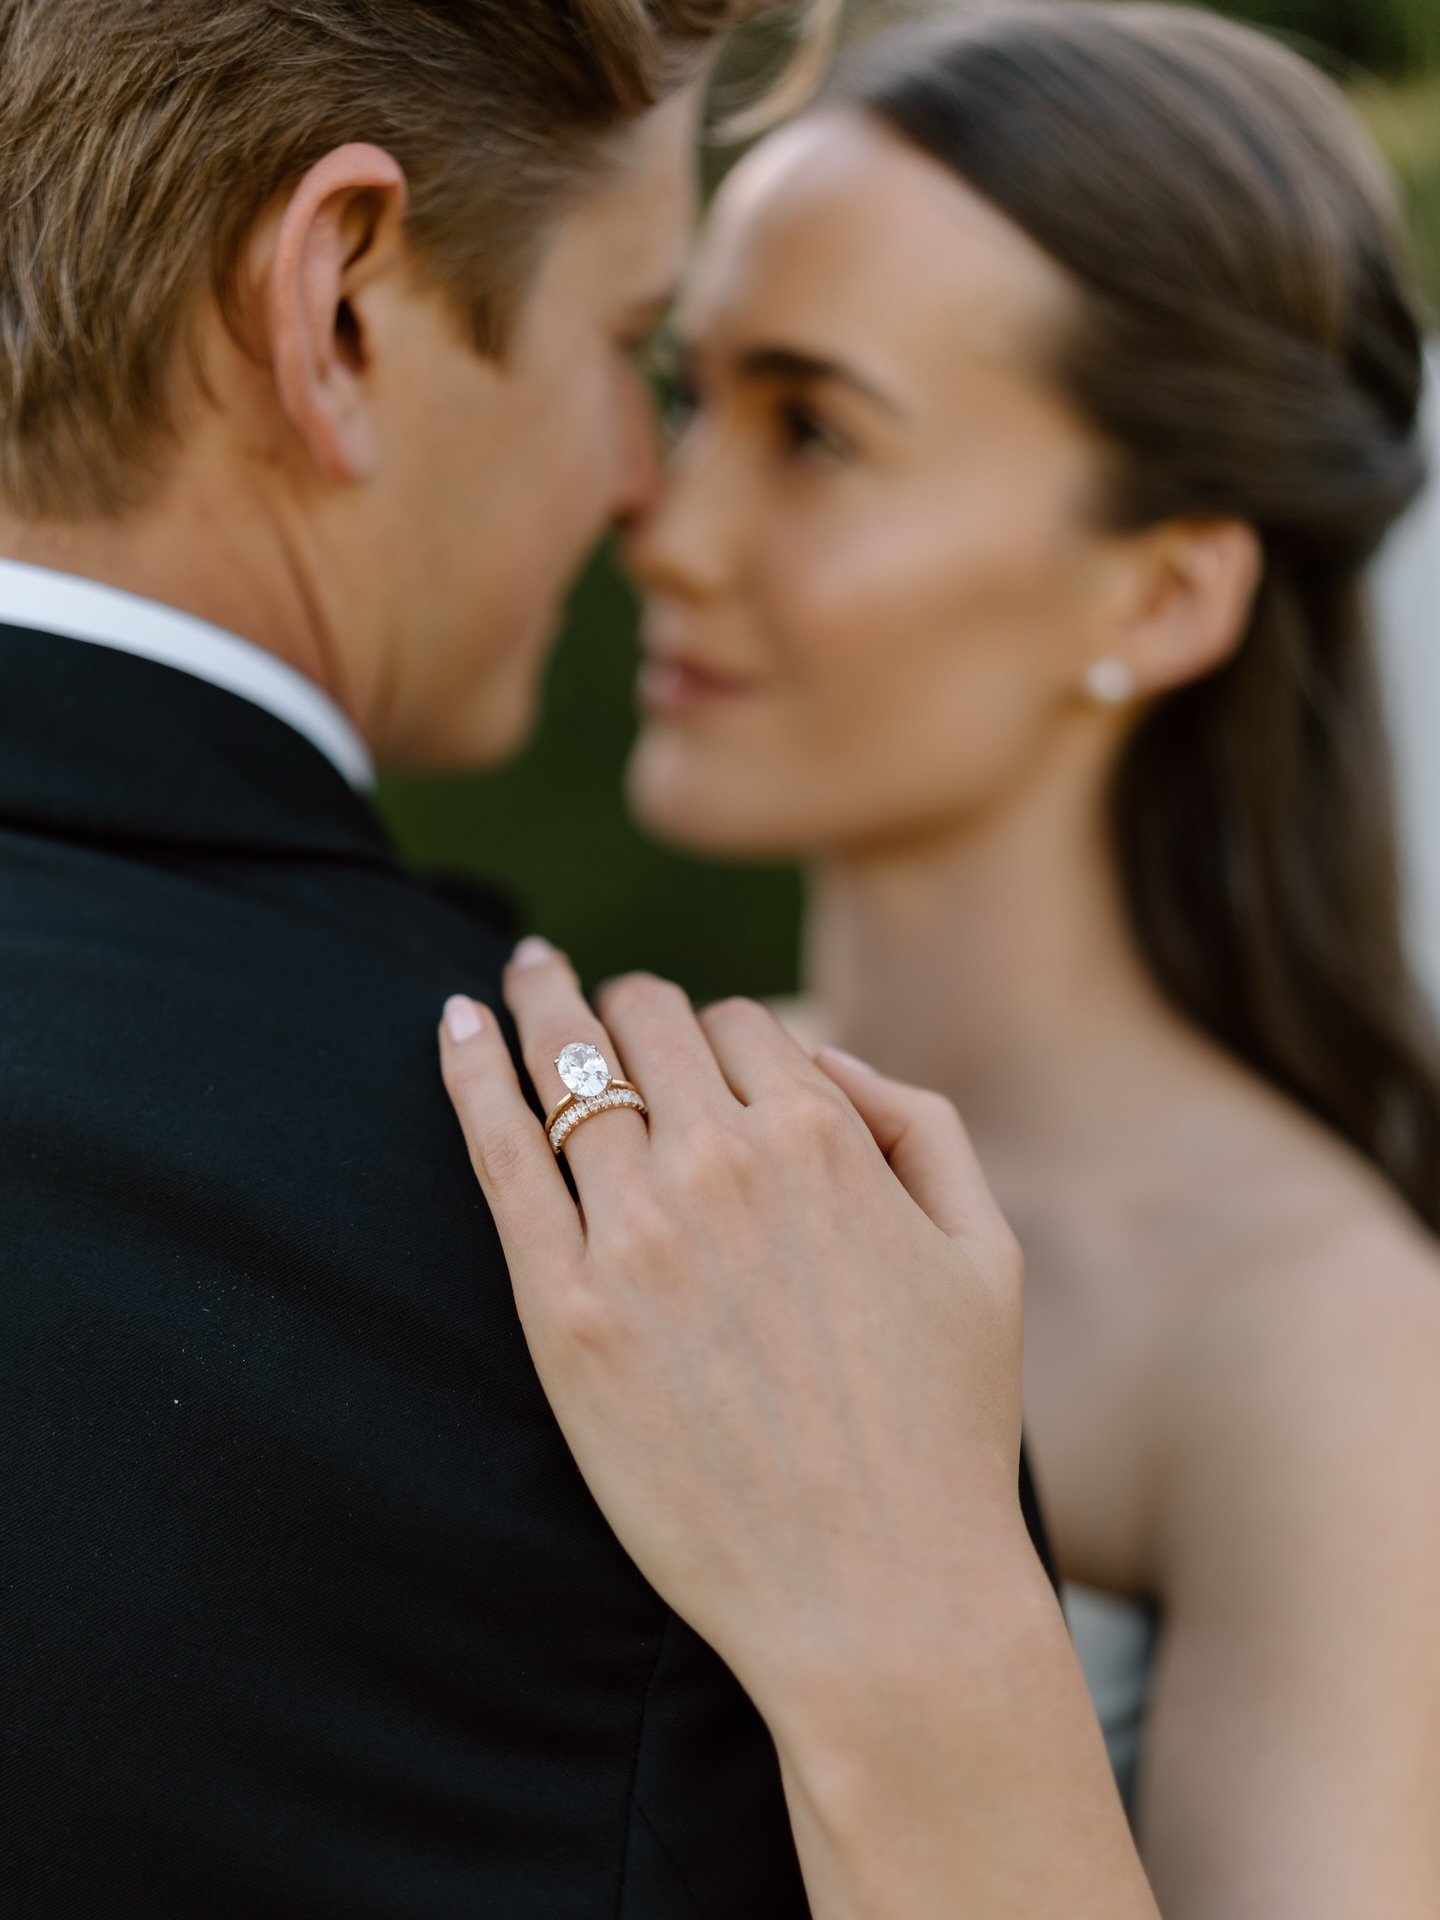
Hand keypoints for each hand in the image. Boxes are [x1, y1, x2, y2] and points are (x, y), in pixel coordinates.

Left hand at [438, 941, 1040, 1717]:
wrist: (877, 1592)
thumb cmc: (943, 1430)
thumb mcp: (985, 1253)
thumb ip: (920, 1126)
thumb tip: (823, 1057)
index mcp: (825, 1139)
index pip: (737, 1025)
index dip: (714, 1035)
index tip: (692, 1057)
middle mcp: (723, 1163)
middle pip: (645, 1023)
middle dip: (626, 1004)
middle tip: (595, 1002)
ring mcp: (635, 1236)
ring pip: (566, 1066)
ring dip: (538, 1003)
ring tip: (518, 968)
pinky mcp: (563, 1312)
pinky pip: (499, 1153)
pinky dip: (468, 1071)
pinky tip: (451, 1025)